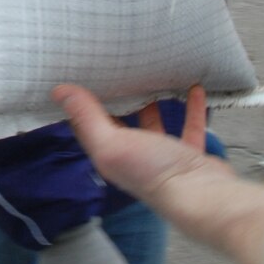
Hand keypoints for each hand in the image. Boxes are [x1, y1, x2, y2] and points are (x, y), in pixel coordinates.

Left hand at [55, 83, 229, 203]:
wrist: (204, 196)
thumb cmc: (154, 170)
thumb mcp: (112, 141)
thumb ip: (87, 117)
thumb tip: (59, 92)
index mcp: (109, 154)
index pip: (87, 126)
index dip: (79, 103)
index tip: (77, 75)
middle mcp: (132, 155)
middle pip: (119, 122)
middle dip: (115, 98)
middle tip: (114, 67)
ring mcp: (162, 156)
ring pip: (153, 124)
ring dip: (152, 102)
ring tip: (151, 74)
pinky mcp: (188, 154)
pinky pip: (188, 125)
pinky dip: (190, 108)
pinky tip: (193, 89)